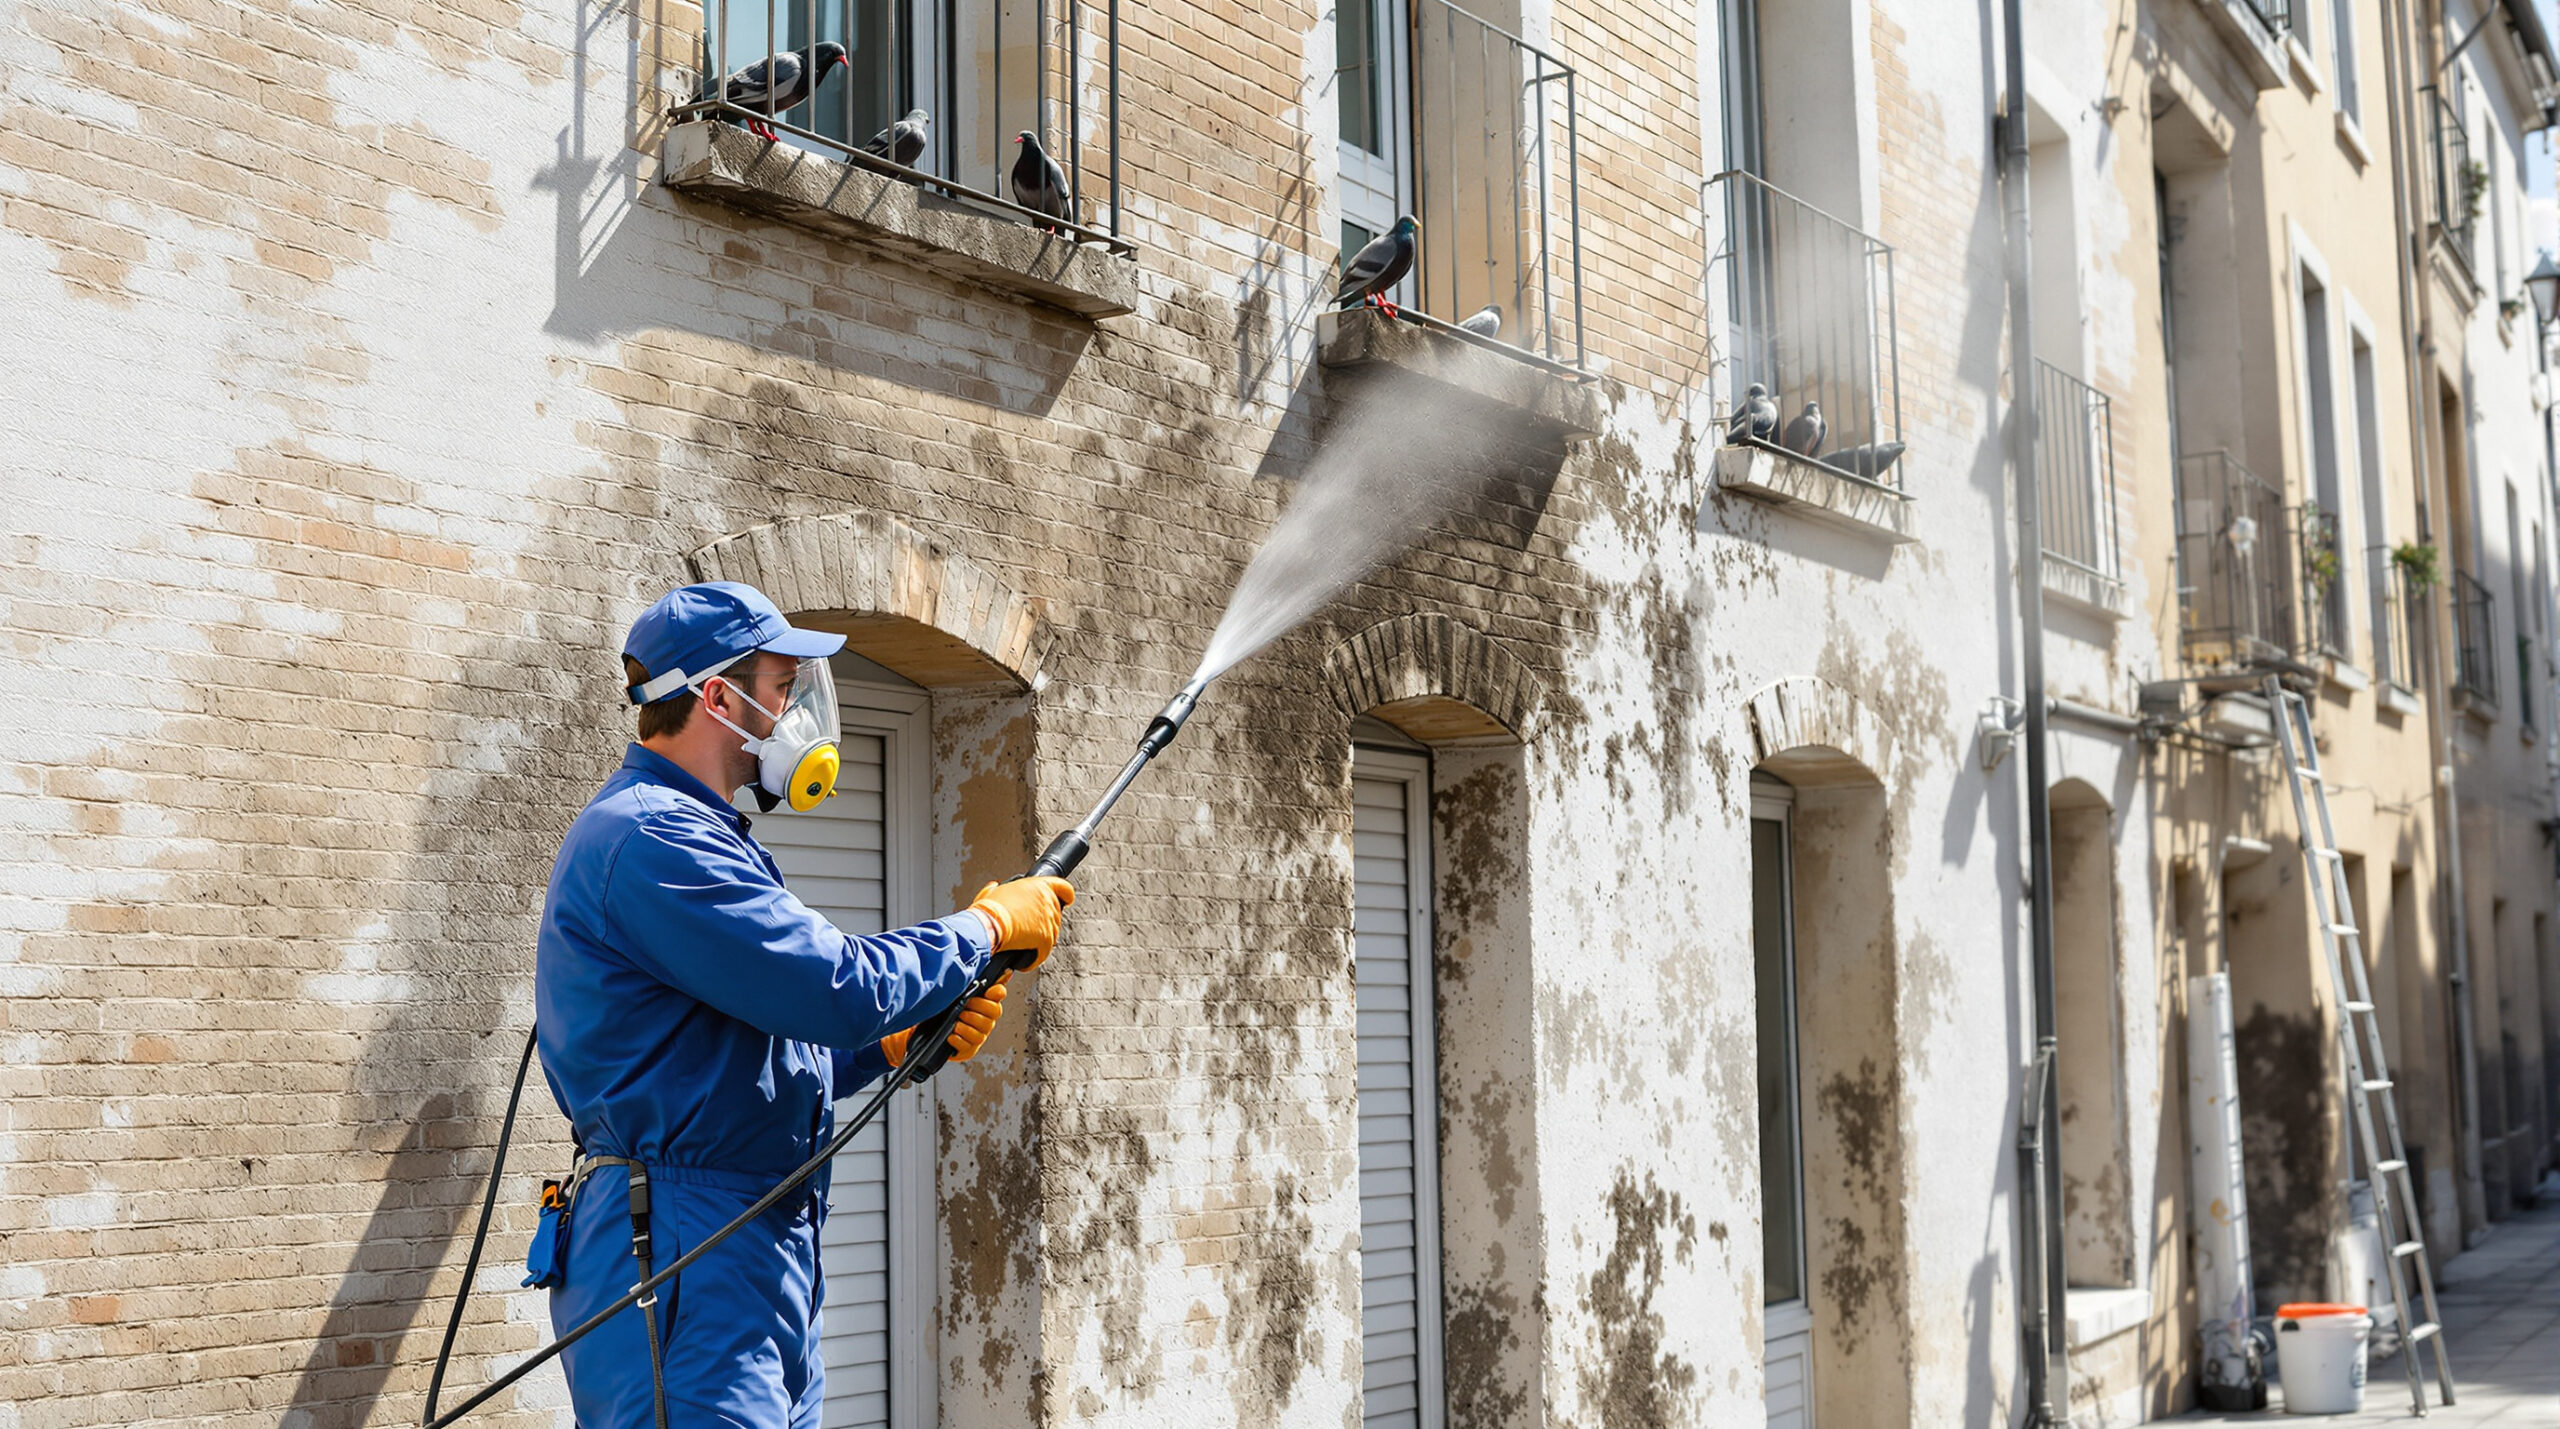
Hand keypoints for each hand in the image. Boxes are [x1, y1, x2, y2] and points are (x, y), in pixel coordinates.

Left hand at [879, 977, 1007, 1065]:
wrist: (918, 1029)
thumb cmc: (937, 1007)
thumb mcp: (950, 989)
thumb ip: (966, 976)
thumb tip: (976, 960)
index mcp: (983, 1000)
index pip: (999, 993)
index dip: (998, 991)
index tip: (990, 990)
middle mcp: (984, 1017)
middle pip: (994, 1011)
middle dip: (979, 1008)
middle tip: (965, 1007)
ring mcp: (977, 1034)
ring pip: (983, 1030)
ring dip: (969, 1025)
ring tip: (956, 1022)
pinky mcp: (968, 1049)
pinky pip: (970, 1046)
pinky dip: (960, 1040)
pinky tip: (952, 1035)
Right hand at [966, 875, 1074, 967]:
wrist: (989, 925)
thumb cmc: (989, 910)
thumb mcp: (992, 892)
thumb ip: (999, 890)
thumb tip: (994, 888)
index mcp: (1038, 886)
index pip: (1064, 888)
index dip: (1066, 895)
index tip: (1067, 900)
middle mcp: (1048, 901)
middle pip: (1055, 915)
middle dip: (1044, 923)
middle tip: (1028, 929)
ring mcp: (1049, 921)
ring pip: (1051, 935)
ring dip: (1038, 941)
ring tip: (1021, 944)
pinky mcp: (1046, 939)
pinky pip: (1043, 952)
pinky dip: (1034, 958)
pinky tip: (1023, 960)